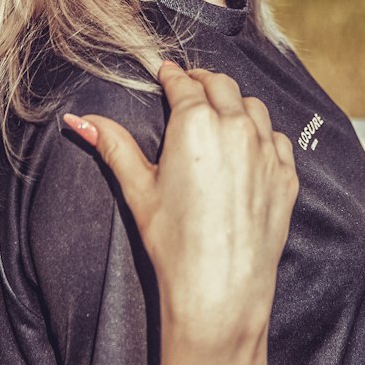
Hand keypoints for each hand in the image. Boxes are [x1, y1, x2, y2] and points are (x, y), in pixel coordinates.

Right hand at [63, 61, 298, 346]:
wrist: (220, 291)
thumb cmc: (174, 243)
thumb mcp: (138, 189)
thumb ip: (113, 145)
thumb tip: (78, 119)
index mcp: (195, 123)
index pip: (183, 83)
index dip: (172, 75)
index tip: (166, 72)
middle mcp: (236, 127)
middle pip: (221, 85)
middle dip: (203, 81)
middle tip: (190, 86)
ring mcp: (267, 151)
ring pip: (253, 107)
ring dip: (234, 103)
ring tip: (219, 113)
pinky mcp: (286, 176)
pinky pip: (277, 139)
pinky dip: (262, 135)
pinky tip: (249, 146)